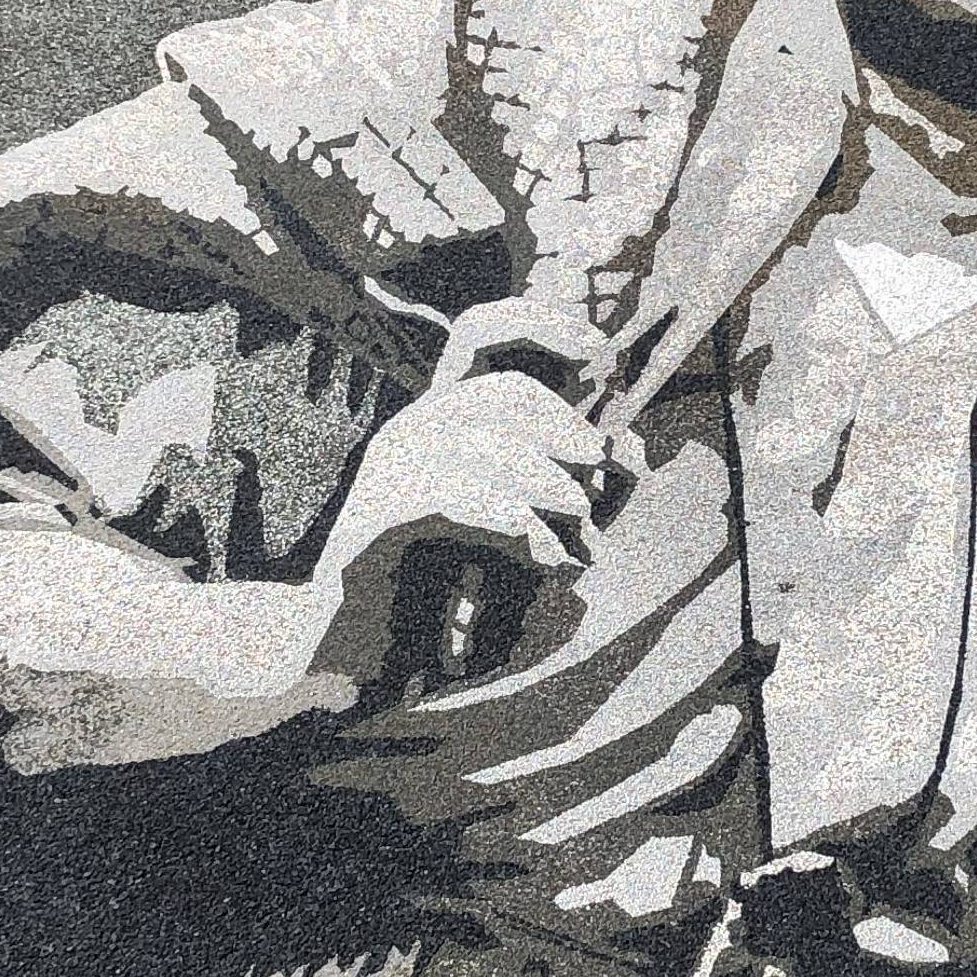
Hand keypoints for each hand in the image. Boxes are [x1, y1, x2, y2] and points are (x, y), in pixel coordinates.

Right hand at [309, 301, 643, 686]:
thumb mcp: (519, 531)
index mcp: (442, 422)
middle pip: (500, 390)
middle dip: (563, 427)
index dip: (540, 323)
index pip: (479, 331)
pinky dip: (511, 518)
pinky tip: (537, 550)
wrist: (349, 653)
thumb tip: (626, 448)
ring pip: (483, 439)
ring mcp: (389, 469)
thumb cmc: (439, 595)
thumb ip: (570, 490)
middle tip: (593, 474)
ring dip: (546, 481)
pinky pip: (453, 492)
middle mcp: (412, 431)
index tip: (597, 347)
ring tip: (571, 529)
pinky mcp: (377, 516)